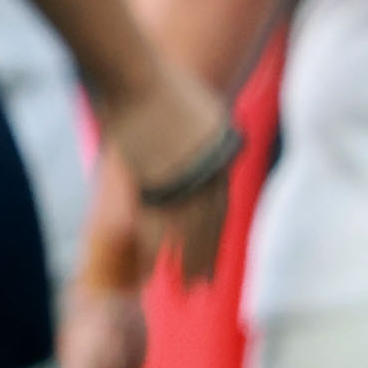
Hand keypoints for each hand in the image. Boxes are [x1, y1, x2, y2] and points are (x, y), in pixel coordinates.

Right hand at [100, 62, 235, 283]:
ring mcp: (176, 181)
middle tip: (200, 289)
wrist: (140, 78)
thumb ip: (213, 135)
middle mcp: (203, 179)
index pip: (220, 214)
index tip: (212, 268)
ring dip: (185, 264)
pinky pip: (153, 223)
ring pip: (184, 233)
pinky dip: (154, 249)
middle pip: (205, 229)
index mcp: (217, 163)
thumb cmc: (167, 84)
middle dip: (203, 261)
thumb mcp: (205, 111)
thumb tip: (227, 142)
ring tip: (185, 289)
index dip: (215, 243)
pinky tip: (151, 270)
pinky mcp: (149, 180)